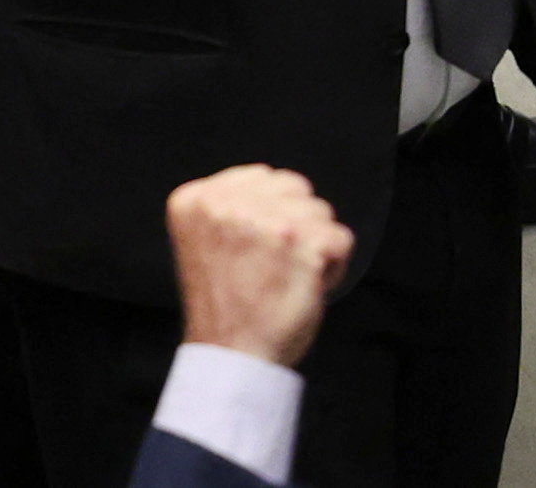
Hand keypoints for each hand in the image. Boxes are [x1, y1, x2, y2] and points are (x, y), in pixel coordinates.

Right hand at [166, 165, 356, 369]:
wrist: (231, 358)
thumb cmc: (225, 305)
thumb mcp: (206, 238)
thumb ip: (232, 204)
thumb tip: (277, 183)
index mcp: (195, 201)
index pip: (262, 177)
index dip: (268, 214)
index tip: (250, 250)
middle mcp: (228, 205)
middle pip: (294, 187)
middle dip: (293, 223)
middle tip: (270, 265)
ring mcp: (268, 224)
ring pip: (320, 211)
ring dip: (313, 244)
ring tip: (284, 277)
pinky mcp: (304, 244)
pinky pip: (341, 238)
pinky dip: (333, 266)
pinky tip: (305, 286)